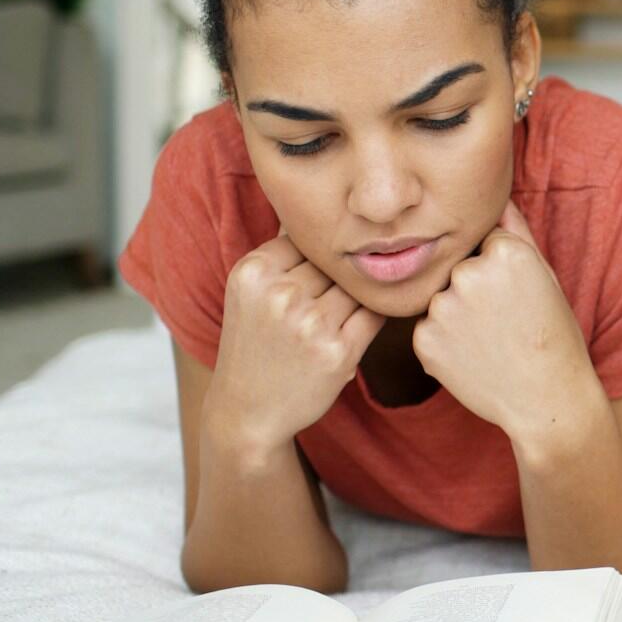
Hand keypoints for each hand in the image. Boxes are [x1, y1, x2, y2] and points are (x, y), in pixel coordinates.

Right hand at [208, 232, 383, 442]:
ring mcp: (311, 324)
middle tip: (335, 294)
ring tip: (345, 310)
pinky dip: (373, 315)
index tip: (316, 275)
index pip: (308, 240)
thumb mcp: (250, 292)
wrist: (247, 410)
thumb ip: (282, 253)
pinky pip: (374, 315)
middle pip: (334, 263)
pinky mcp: (338, 352)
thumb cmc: (254, 344)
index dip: (319, 256)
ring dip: (358, 296)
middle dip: (339, 277)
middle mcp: (280, 294)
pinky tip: (361, 321)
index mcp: (254, 272)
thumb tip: (324, 211)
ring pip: (357, 287)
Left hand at [413, 202, 604, 442]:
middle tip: (505, 323)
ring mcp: (441, 309)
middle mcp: (468, 274)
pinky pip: (426, 329)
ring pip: (440, 299)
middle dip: (474, 290)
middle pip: (459, 269)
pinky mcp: (422, 341)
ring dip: (456, 315)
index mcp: (504, 252)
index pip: (485, 244)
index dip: (502, 272)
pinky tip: (473, 357)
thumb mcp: (545, 275)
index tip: (519, 298)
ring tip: (490, 341)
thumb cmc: (554, 335)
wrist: (548, 400)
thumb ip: (516, 230)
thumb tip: (495, 195)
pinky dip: (443, 342)